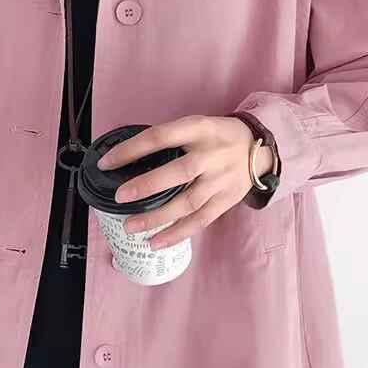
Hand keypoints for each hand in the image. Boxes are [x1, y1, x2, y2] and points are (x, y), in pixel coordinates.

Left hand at [96, 116, 273, 250]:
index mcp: (199, 129)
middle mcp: (212, 155)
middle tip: (120, 197)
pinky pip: (200, 220)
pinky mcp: (226, 201)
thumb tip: (128, 158)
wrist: (260, 149)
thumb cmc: (217, 136)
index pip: (160, 137)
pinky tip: (156, 242)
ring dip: (158, 217)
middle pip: (179, 172)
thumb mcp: (196, 125)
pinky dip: (178, 233)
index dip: (132, 150)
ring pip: (188, 202)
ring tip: (131, 227)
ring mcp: (221, 180)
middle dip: (147, 186)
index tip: (107, 163)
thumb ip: (170, 139)